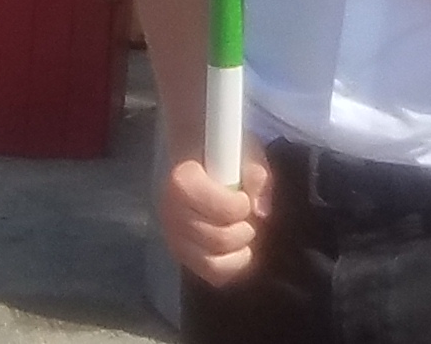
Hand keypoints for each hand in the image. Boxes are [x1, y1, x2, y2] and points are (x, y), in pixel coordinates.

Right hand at [160, 149, 270, 285]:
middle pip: (217, 240)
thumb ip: (256, 176)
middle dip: (243, 230)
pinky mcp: (180, 254)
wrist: (197, 161)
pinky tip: (240, 249)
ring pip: (212, 263)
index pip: (215, 209)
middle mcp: (170, 212)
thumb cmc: (224, 156)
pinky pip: (211, 275)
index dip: (238, 207)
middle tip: (248, 217)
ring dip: (238, 250)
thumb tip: (261, 211)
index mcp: (181, 181)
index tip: (243, 197)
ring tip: (243, 232)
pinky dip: (232, 266)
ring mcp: (172, 236)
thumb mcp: (246, 154)